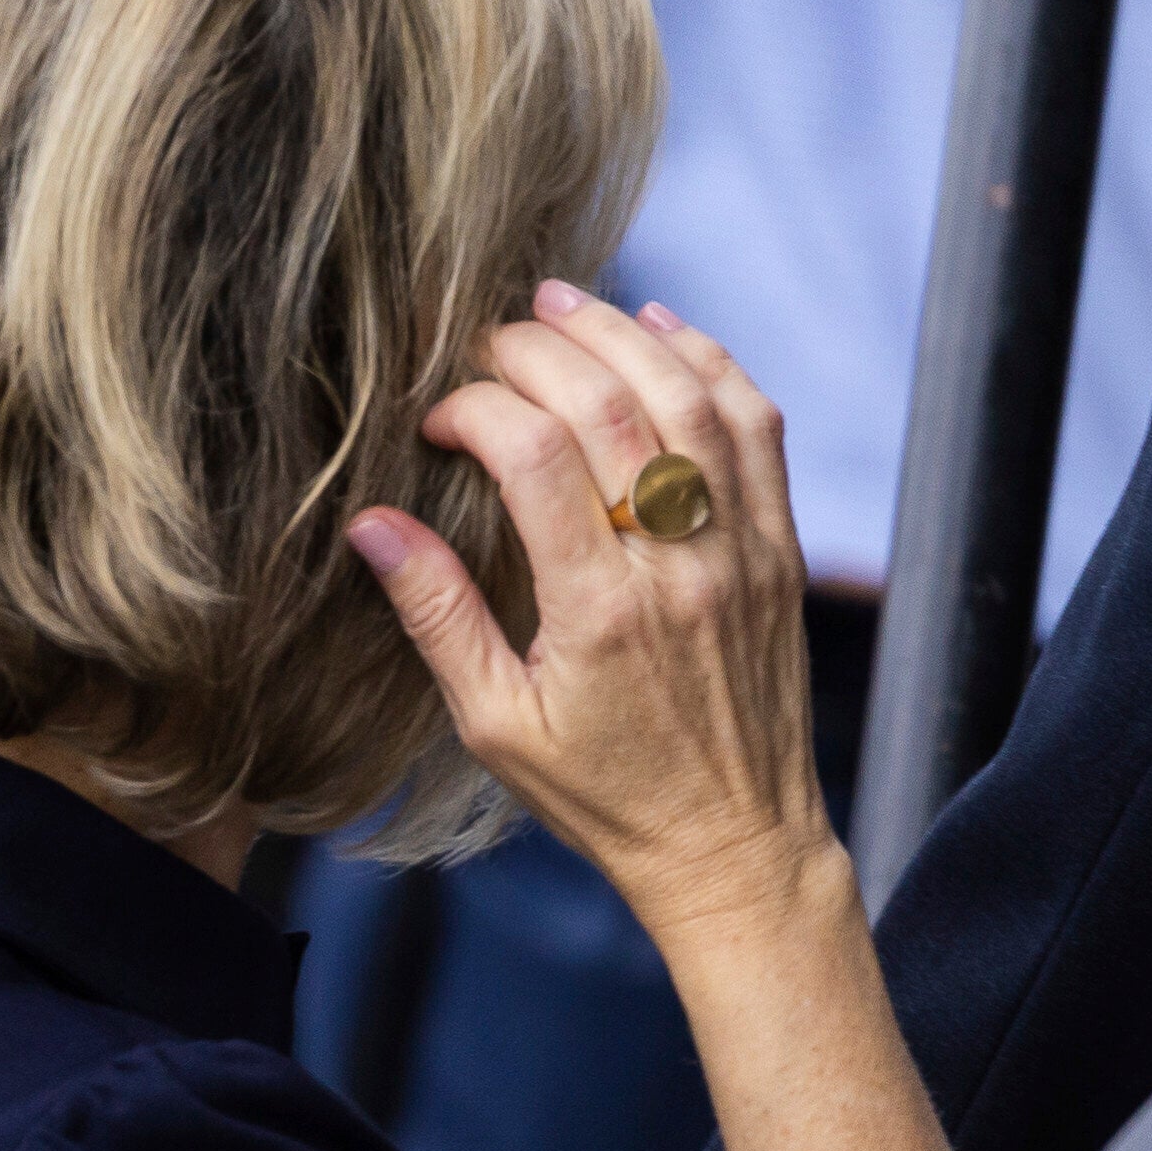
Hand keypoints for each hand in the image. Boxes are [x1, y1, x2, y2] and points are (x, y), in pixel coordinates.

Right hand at [350, 282, 835, 948]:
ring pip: (691, 397)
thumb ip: (438, 615)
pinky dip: (713, 363)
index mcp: (598, 613)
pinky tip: (663, 333)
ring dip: (623, 334)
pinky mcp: (779, 551)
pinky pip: (759, 428)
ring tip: (562, 304)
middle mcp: (677, 568)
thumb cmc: (604, 794)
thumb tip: (373, 524)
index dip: (473, 409)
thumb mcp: (494, 724)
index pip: (532, 454)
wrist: (736, 845)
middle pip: (611, 406)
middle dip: (538, 349)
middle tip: (488, 340)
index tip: (437, 423)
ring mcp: (740, 552)